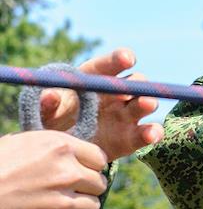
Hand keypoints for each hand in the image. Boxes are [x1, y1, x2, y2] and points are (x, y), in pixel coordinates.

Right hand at [0, 131, 108, 208]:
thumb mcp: (22, 143)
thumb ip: (54, 147)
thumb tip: (77, 154)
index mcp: (60, 147)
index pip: (99, 159)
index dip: (90, 166)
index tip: (81, 171)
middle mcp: (67, 173)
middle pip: (99, 183)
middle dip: (87, 186)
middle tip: (70, 189)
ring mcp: (63, 202)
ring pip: (94, 205)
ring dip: (81, 205)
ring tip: (60, 204)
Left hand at [39, 48, 161, 160]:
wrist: (61, 150)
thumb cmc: (53, 121)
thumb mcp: (44, 111)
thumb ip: (45, 104)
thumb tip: (49, 95)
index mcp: (96, 78)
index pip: (111, 64)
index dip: (121, 59)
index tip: (126, 59)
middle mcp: (117, 94)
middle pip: (135, 82)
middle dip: (135, 84)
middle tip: (127, 90)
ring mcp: (126, 116)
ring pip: (145, 104)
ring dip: (147, 103)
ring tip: (146, 104)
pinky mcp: (131, 138)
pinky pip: (146, 133)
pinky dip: (152, 132)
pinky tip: (151, 134)